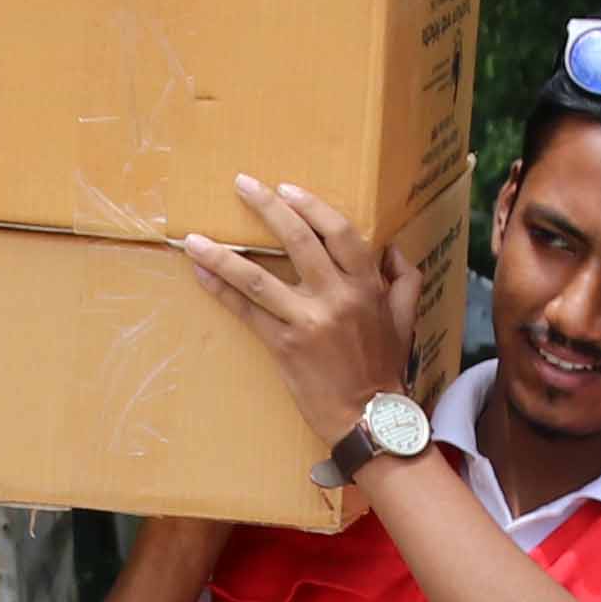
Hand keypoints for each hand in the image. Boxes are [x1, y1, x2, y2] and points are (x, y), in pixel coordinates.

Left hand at [174, 174, 422, 446]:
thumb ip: (403, 278)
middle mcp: (337, 298)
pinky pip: (247, 313)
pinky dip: (221, 291)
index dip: (312, 207)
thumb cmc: (385, 367)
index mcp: (367, 286)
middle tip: (242, 184)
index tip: (287, 189)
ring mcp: (307, 322)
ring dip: (223, 255)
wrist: (369, 417)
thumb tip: (390, 247)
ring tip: (194, 238)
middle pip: (298, 241)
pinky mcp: (284, 345)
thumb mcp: (406, 318)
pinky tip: (200, 272)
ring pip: (259, 279)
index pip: (340, 232)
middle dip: (268, 208)